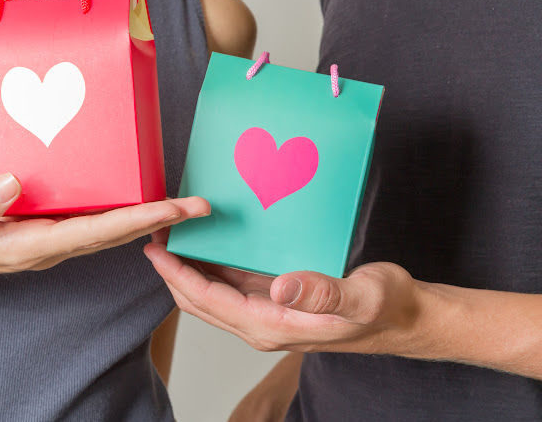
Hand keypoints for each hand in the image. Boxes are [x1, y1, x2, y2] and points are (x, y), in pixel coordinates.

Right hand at [0, 173, 209, 284]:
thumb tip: (13, 181)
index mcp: (33, 245)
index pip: (97, 232)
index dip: (137, 219)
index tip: (174, 208)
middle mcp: (51, 245)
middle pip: (116, 233)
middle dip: (160, 220)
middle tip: (202, 206)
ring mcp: (50, 239)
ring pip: (108, 229)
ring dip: (146, 216)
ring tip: (180, 201)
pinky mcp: (44, 228)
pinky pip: (91, 220)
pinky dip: (120, 211)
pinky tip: (131, 195)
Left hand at [143, 243, 419, 354]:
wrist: (406, 317)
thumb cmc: (387, 307)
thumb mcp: (361, 297)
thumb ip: (323, 293)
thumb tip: (279, 286)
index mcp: (271, 326)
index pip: (208, 300)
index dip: (176, 274)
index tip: (154, 247)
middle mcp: (262, 324)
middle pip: (200, 300)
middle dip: (172, 271)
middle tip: (153, 233)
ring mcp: (267, 314)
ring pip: (212, 294)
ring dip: (188, 268)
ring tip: (171, 234)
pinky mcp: (276, 301)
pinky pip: (232, 285)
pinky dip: (212, 266)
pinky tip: (209, 242)